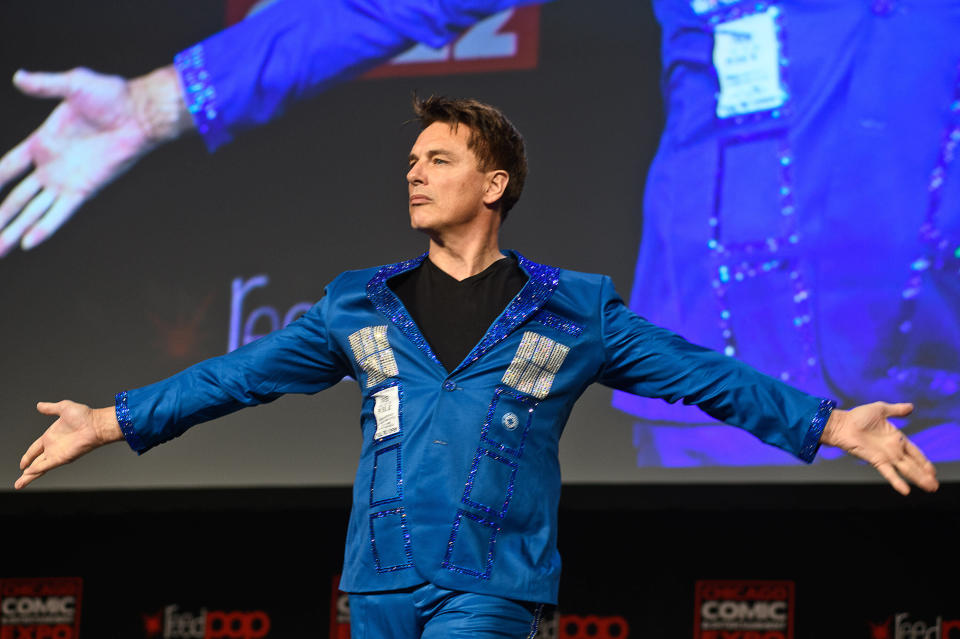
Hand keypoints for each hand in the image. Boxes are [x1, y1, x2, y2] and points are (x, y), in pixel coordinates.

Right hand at [0, 66, 189, 256]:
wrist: (140, 113)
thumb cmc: (111, 96)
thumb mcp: (72, 84)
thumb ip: (45, 85)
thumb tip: (19, 77)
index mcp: (43, 142)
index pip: (8, 167)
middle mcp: (51, 166)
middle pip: (17, 197)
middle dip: (0, 215)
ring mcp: (66, 180)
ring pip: (33, 210)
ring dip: (14, 228)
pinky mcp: (84, 189)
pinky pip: (60, 213)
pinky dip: (45, 227)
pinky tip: (28, 243)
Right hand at [16, 400, 122, 489]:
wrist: (96, 424)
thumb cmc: (85, 416)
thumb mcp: (63, 408)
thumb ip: (50, 408)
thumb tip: (39, 405)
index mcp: (51, 436)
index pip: (35, 449)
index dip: (27, 456)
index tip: (22, 464)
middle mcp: (53, 447)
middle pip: (35, 462)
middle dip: (26, 471)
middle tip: (19, 481)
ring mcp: (57, 453)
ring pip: (39, 468)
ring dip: (29, 476)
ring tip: (19, 484)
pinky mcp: (62, 458)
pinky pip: (46, 465)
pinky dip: (37, 470)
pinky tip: (28, 474)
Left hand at [820, 402, 937, 494]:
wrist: (842, 423)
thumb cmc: (857, 416)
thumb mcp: (880, 410)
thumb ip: (896, 410)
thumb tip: (911, 407)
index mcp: (896, 438)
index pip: (914, 452)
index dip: (924, 461)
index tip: (932, 471)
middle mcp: (893, 449)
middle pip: (913, 464)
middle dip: (924, 474)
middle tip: (934, 485)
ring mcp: (885, 456)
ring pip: (906, 470)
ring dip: (918, 479)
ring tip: (930, 487)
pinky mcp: (876, 460)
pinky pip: (888, 472)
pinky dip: (897, 481)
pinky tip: (906, 490)